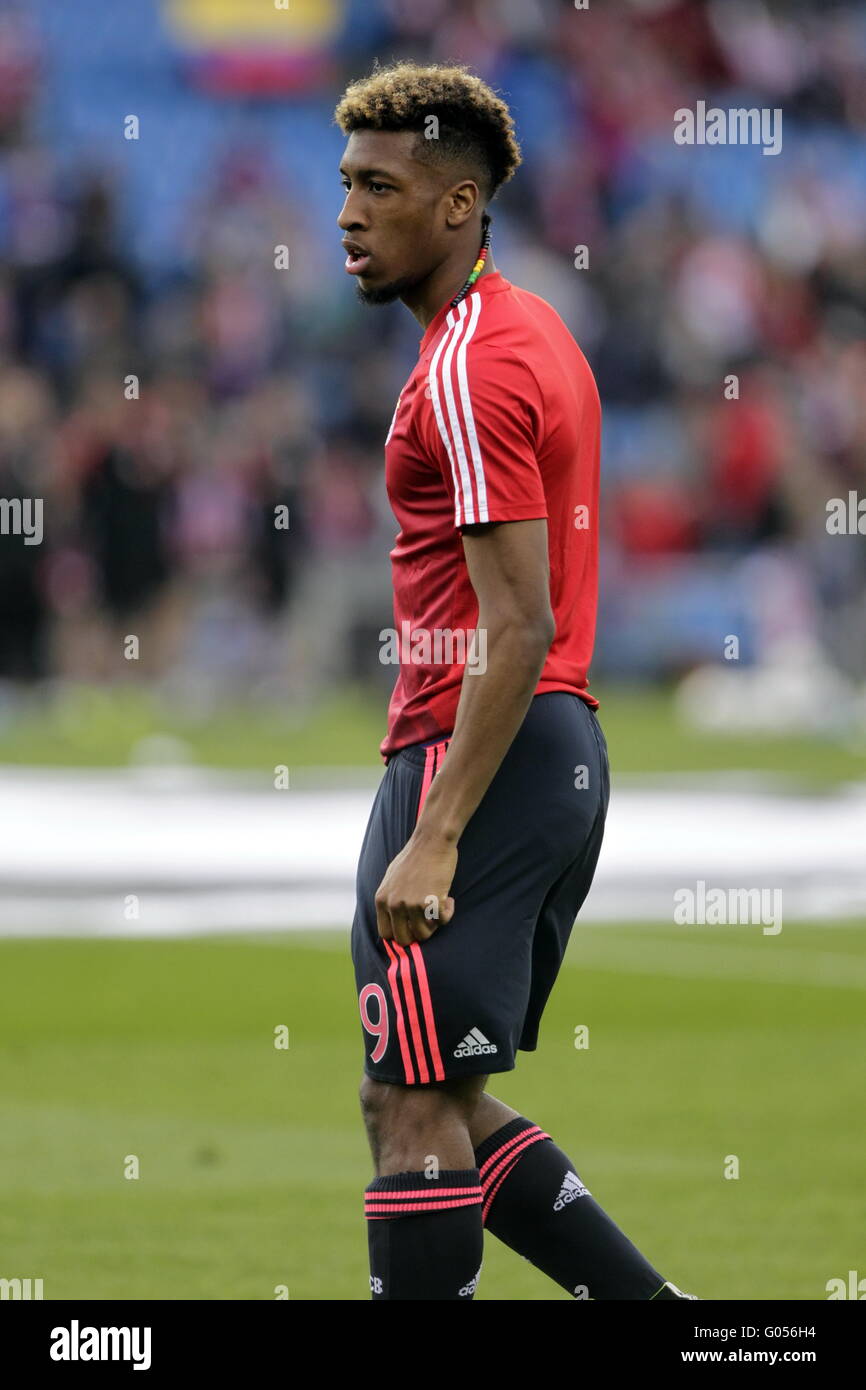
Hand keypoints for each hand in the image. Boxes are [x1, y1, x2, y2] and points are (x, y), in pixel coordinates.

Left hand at [375, 829, 456, 944]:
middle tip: (428, 919)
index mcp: (381, 899)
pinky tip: (449, 899)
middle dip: (418, 933)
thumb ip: (389, 899)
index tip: (413, 926)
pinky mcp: (430, 902)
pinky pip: (442, 921)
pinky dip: (448, 914)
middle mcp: (394, 904)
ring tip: (439, 906)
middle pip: (404, 939)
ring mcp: (411, 905)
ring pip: (425, 934)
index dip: (401, 933)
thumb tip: (393, 920)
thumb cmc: (415, 856)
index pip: (386, 934)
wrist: (432, 840)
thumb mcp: (391, 878)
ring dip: (435, 924)